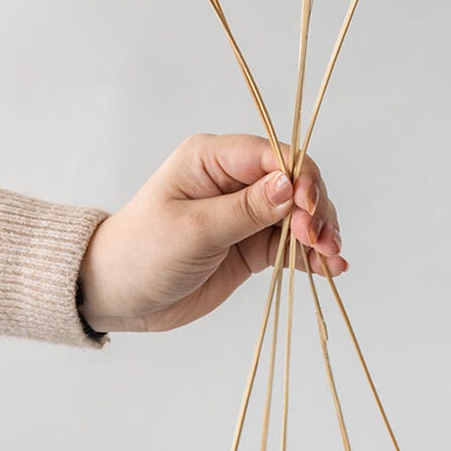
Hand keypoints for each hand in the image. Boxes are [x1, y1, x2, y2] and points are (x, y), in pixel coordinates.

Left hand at [78, 134, 346, 332]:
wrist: (118, 296)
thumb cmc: (142, 254)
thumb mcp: (192, 230)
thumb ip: (244, 209)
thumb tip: (289, 185)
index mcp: (212, 159)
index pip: (273, 155)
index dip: (300, 178)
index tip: (308, 210)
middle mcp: (233, 179)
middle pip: (294, 183)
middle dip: (313, 209)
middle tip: (319, 241)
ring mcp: (245, 213)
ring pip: (298, 214)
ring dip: (319, 234)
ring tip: (332, 259)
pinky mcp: (251, 245)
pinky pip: (290, 244)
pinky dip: (312, 256)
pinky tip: (330, 269)